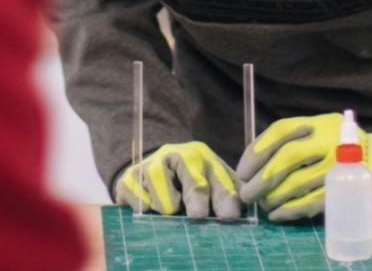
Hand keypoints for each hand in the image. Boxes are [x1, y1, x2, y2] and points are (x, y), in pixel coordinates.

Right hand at [116, 141, 242, 218]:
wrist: (152, 170)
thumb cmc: (190, 182)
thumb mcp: (212, 181)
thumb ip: (229, 193)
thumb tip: (243, 211)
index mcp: (202, 157)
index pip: (217, 179)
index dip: (225, 197)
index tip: (229, 215)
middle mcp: (177, 156)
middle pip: (191, 179)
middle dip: (197, 196)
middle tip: (198, 214)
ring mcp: (151, 165)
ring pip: (160, 184)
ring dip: (167, 203)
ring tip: (171, 210)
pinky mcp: (128, 178)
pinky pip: (134, 194)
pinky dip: (143, 204)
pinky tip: (148, 206)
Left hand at [235, 114, 371, 221]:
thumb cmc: (343, 150)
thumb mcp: (320, 134)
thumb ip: (291, 142)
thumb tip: (250, 165)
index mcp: (318, 124)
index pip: (280, 131)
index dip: (256, 151)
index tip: (241, 171)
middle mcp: (329, 140)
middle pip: (286, 158)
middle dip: (261, 178)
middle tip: (246, 194)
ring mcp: (340, 166)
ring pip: (297, 183)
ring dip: (274, 197)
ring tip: (263, 206)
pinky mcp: (347, 191)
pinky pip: (313, 202)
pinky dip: (291, 210)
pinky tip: (279, 214)